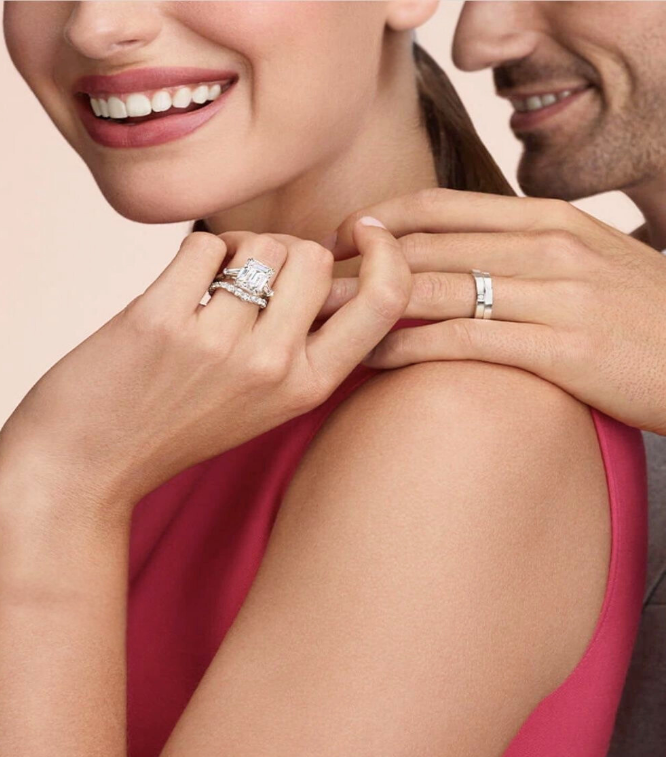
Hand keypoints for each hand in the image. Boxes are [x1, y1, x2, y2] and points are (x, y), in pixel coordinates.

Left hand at [0, 219, 410, 513]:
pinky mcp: (162, 321)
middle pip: (313, 255)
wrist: (86, 466)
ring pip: (259, 243)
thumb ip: (304, 341)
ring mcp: (219, 345)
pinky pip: (203, 244)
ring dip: (234, 249)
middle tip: (250, 276)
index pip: (386, 301)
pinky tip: (177, 288)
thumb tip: (334, 264)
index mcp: (308, 387)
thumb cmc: (177, 426)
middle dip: (284, 251)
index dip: (388, 253)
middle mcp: (273, 367)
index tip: (362, 232)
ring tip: (208, 285)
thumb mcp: (263, 401)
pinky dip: (192, 254)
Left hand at [317, 187, 665, 435]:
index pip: (443, 207)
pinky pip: (465, 341)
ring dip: (371, 304)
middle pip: (427, 246)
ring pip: (438, 290)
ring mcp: (556, 295)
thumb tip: (463, 255)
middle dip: (360, 264)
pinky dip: (409, 347)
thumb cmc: (642, 313)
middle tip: (313, 282)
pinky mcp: (563, 348)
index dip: (381, 221)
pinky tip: (372, 357)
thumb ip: (526, 249)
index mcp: (549, 220)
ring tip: (326, 318)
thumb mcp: (589, 259)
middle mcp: (548, 247)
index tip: (341, 239)